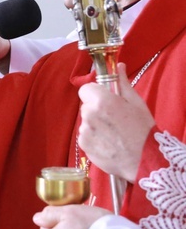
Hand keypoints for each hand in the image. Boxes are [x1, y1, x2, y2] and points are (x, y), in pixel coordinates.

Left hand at [78, 63, 154, 182]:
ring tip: (113, 133)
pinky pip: (85, 136)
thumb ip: (122, 84)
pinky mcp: (83, 144)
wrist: (144, 161)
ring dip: (95, 125)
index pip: (85, 89)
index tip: (105, 100)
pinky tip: (108, 142)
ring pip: (85, 121)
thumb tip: (119, 67)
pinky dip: (93, 138)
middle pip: (86, 106)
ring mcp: (84, 130)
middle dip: (96, 110)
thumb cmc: (143, 131)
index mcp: (102, 101)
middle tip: (114, 119)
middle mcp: (89, 114)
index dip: (95, 94)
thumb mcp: (137, 103)